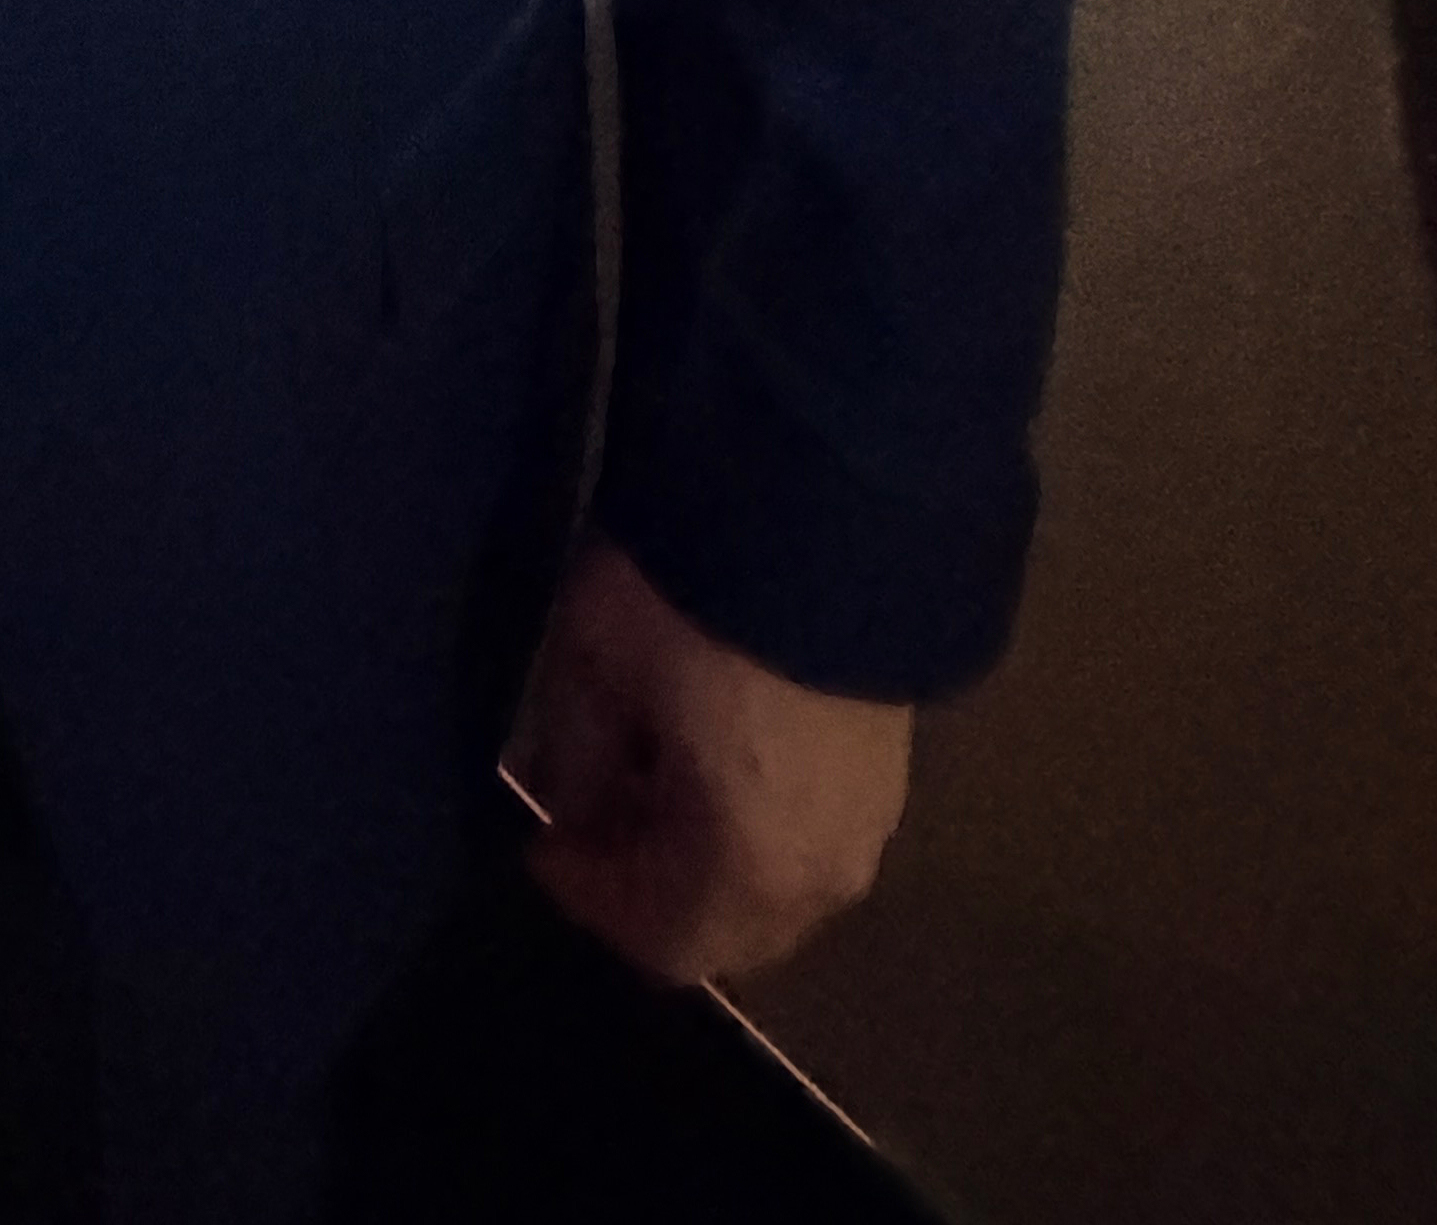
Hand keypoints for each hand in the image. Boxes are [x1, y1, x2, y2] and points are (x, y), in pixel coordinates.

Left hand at [507, 540, 911, 985]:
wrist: (823, 497)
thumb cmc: (686, 590)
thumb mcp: (595, 662)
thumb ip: (579, 754)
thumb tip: (576, 797)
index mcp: (749, 868)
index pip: (664, 939)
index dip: (593, 899)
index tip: (542, 841)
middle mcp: (825, 875)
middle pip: (728, 928)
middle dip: (649, 884)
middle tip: (591, 815)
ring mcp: (873, 824)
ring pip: (774, 886)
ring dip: (703, 853)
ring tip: (645, 770)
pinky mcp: (894, 768)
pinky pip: (810, 835)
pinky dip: (753, 819)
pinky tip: (711, 748)